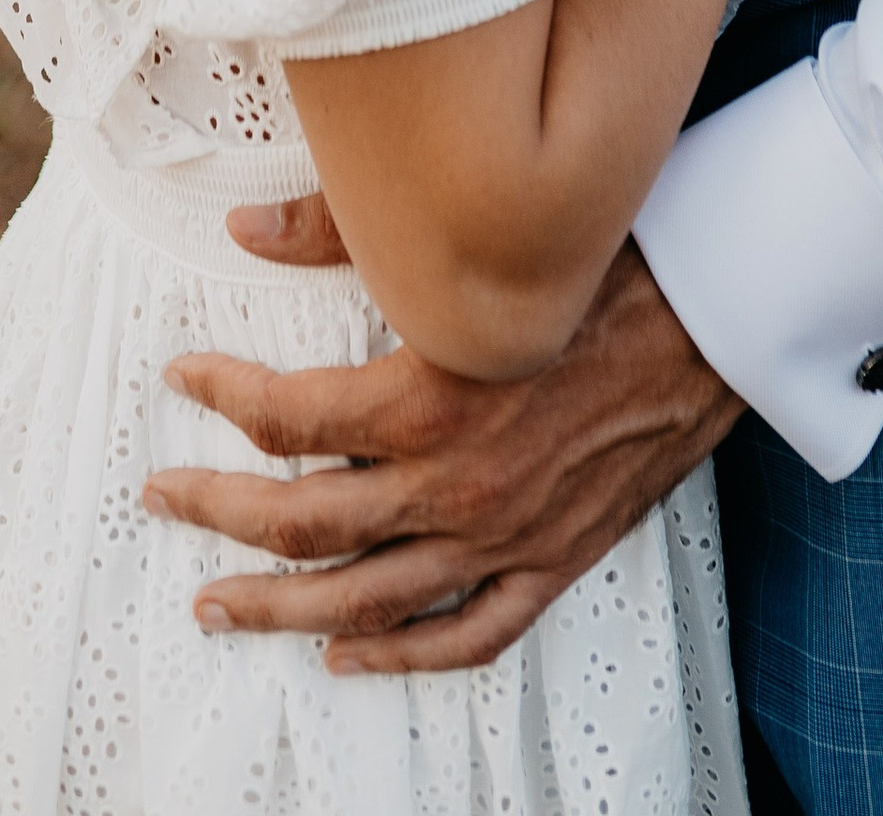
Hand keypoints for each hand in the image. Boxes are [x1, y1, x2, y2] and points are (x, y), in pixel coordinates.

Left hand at [144, 223, 738, 668]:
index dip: (222, 396)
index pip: (288, 418)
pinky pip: (465, 632)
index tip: (184, 376)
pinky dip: (401, 655)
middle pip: (305, 523)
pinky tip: (349, 654)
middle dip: (218, 515)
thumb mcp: (474, 239)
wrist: (719, 315)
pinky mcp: (553, 561)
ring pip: (367, 598)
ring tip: (217, 604)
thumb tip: (247, 228)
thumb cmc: (603, 259)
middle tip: (163, 500)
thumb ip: (347, 231)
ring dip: (281, 607)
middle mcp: (456, 485)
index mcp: (429, 401)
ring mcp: (504, 537)